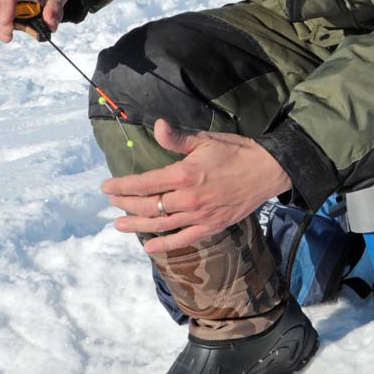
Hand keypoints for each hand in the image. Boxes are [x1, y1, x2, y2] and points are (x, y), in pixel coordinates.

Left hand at [101, 118, 290, 253]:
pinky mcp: (211, 226)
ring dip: (137, 226)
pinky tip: (149, 248)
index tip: (106, 187)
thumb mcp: (205, 140)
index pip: (145, 183)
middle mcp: (189, 199)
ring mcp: (200, 216)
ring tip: (119, 225)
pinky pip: (183, 239)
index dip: (122, 186)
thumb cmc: (236, 151)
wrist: (267, 171)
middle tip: (112, 203)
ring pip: (161, 225)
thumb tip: (158, 125)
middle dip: (126, 205)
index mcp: (185, 174)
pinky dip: (165, 245)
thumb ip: (178, 138)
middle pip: (149, 206)